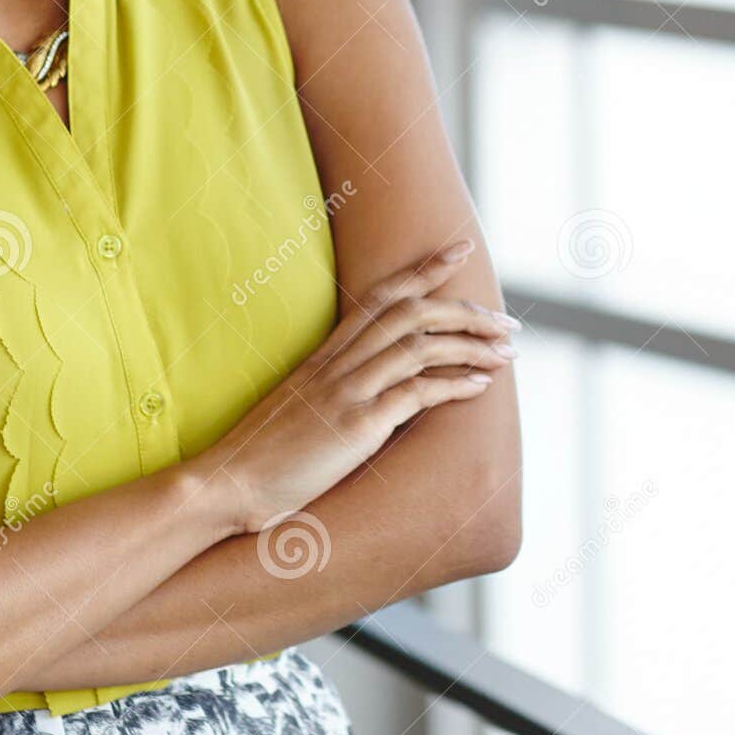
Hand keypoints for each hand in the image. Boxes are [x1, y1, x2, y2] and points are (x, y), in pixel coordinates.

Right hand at [190, 241, 516, 535]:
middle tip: (505, 318)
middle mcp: (337, 366)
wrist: (228, 483)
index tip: (456, 251)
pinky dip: (452, 384)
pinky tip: (479, 386)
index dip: (422, 270)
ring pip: (418, 346)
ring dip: (470, 344)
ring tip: (506, 351)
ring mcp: (346, 393)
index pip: (380, 298)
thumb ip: (332, 390)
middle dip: (463, 309)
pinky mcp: (355, 427)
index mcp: (324, 357)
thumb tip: (369, 389)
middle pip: (408, 313)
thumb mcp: (298, 407)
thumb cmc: (262, 454)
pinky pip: (414, 394)